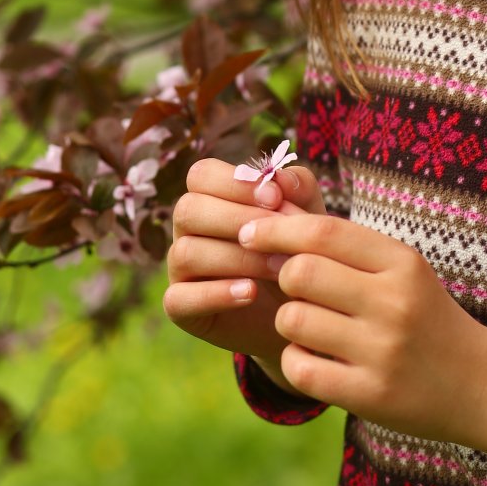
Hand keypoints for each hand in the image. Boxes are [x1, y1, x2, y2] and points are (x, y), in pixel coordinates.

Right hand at [164, 158, 327, 385]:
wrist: (302, 310)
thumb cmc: (299, 251)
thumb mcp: (308, 215)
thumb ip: (299, 188)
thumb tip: (279, 179)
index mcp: (210, 197)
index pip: (201, 175)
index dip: (235, 183)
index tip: (276, 199)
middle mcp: (188, 229)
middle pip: (188, 210)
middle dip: (237, 219)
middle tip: (280, 238)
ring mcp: (180, 269)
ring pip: (185, 252)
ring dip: (238, 258)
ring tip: (280, 269)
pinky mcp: (181, 308)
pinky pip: (178, 298)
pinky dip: (216, 294)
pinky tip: (250, 293)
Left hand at [236, 210, 486, 447]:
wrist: (480, 383)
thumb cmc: (425, 316)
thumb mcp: (401, 271)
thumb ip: (347, 249)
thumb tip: (272, 231)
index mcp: (402, 262)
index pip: (325, 231)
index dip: (278, 228)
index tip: (250, 231)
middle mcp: (394, 302)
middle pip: (301, 272)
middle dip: (283, 277)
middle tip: (293, 288)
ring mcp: (383, 351)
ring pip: (294, 320)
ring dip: (289, 321)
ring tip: (310, 326)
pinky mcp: (370, 395)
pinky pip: (300, 367)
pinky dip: (296, 360)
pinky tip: (315, 358)